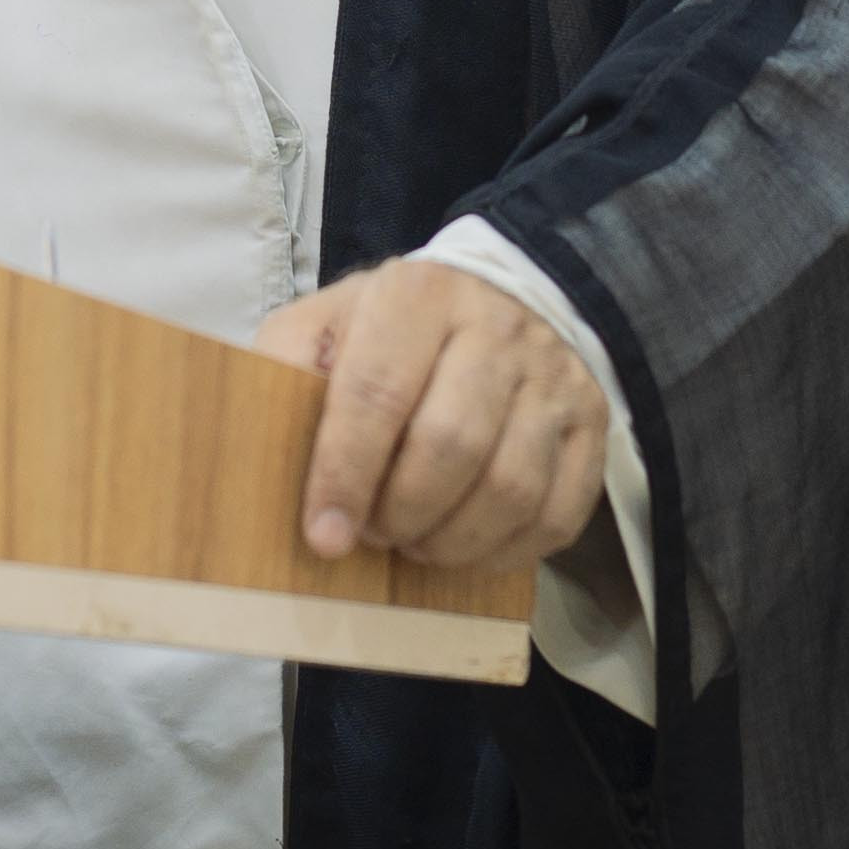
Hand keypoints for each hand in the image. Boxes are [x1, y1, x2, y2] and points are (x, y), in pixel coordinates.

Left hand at [252, 258, 608, 574]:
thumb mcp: (329, 321)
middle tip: (373, 532)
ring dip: (451, 539)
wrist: (504, 298)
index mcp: (417, 296)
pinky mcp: (592, 426)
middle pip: (451, 444)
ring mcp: (554, 380)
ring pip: (509, 487)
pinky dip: (504, 552)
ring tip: (414, 541)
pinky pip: (556, 514)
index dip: (345, 472)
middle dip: (400, 512)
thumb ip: (288, 364)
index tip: (324, 534)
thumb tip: (256, 434)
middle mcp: (496, 330)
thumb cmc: (396, 328)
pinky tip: (466, 547)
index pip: (378, 391)